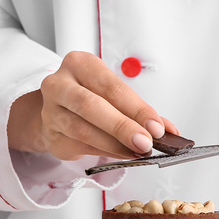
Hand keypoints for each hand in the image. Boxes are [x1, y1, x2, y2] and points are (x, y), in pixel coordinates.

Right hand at [8, 51, 177, 160]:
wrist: (56, 110)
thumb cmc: (90, 97)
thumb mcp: (113, 93)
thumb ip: (138, 110)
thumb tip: (168, 130)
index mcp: (79, 64)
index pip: (112, 87)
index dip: (136, 108)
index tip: (156, 126)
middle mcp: (60, 84)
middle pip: (92, 106)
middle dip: (122, 127)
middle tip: (145, 142)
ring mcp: (51, 110)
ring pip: (83, 130)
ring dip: (114, 145)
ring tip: (136, 152)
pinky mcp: (50, 135)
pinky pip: (79, 146)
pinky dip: (104, 152)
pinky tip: (121, 154)